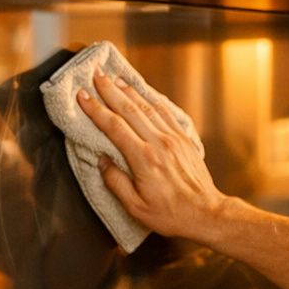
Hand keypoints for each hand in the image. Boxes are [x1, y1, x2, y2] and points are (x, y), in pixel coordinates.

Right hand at [76, 72, 229, 245]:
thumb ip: (115, 182)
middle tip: (96, 75)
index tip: (82, 96)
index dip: (96, 109)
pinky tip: (143, 93)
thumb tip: (101, 160)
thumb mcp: (136, 207)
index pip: (114, 127)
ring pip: (148, 107)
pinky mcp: (183, 139)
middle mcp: (159, 143)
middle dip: (110, 90)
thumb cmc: (170, 214)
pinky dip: (152, 99)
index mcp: (144, 159)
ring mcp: (173, 138)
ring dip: (129, 91)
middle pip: (130, 110)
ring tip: (115, 79)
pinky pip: (166, 112)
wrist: (206, 212)